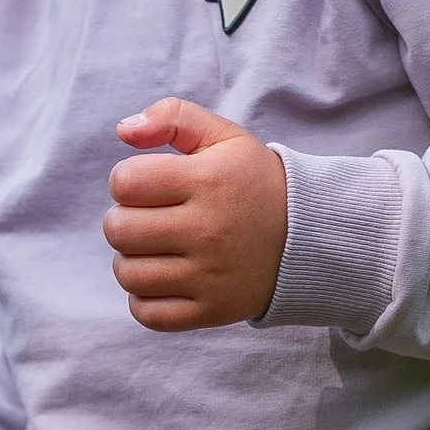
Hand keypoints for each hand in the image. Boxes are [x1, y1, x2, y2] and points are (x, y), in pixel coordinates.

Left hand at [105, 97, 288, 330]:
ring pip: (128, 274)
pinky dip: (144, 298)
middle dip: (124, 218)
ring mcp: (210, 276)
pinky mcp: (212, 311)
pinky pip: (148, 313)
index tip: (149, 183)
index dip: (126, 179)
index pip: (125, 182)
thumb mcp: (223, 136)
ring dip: (131, 259)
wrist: (310, 236)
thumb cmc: (252, 182)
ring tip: (155, 247)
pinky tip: (163, 277)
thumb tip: (123, 130)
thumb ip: (172, 116)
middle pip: (119, 230)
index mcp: (208, 181)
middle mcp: (208, 230)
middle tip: (150, 216)